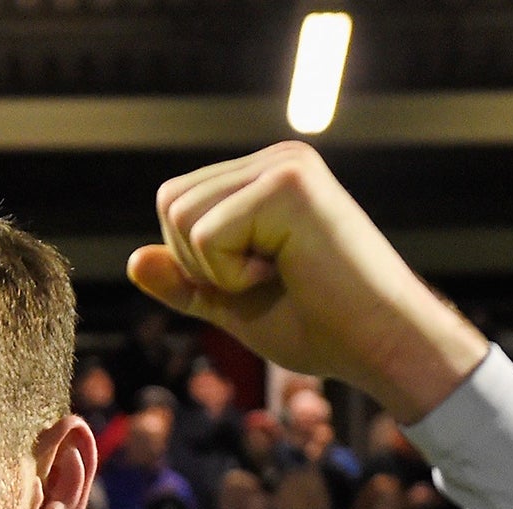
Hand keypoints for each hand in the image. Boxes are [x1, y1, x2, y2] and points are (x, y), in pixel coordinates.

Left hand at [126, 142, 488, 422]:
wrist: (380, 345)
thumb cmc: (319, 327)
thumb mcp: (232, 304)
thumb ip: (183, 282)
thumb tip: (132, 260)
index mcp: (264, 178)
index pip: (176, 204)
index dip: (196, 261)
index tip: (258, 279)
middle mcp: (276, 159)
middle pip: (170, 203)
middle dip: (200, 263)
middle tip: (268, 279)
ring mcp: (285, 165)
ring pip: (182, 217)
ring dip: (218, 269)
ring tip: (279, 274)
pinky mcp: (290, 184)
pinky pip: (206, 235)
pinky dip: (233, 274)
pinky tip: (288, 273)